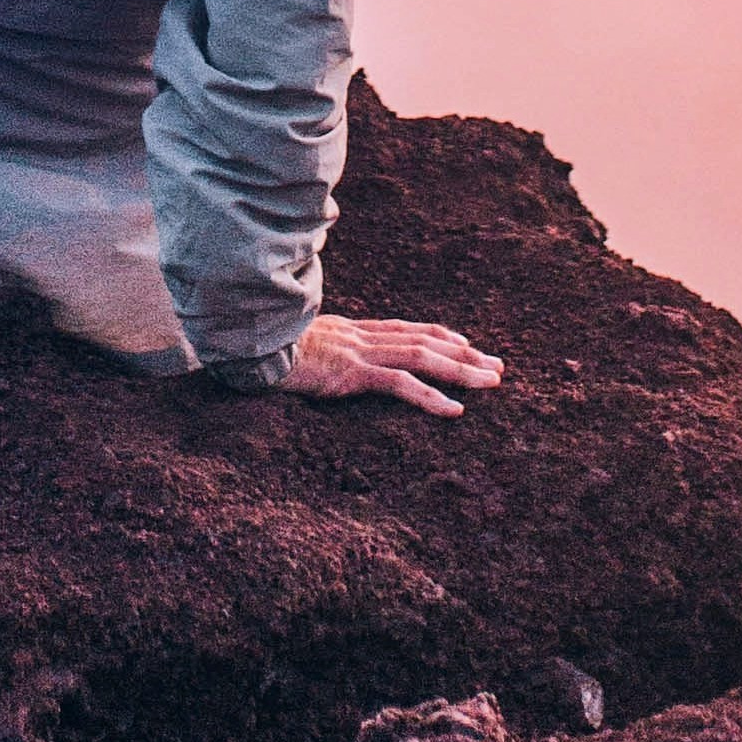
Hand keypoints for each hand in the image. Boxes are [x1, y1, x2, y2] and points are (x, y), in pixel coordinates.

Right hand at [276, 314, 505, 416]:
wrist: (242, 342)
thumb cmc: (261, 348)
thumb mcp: (297, 346)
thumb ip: (317, 349)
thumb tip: (322, 359)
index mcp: (350, 330)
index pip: (405, 329)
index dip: (439, 336)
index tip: (467, 344)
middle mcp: (360, 335)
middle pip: (424, 340)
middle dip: (465, 354)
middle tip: (499, 367)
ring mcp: (356, 351)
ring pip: (421, 357)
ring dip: (461, 370)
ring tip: (492, 383)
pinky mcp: (349, 372)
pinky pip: (398, 384)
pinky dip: (430, 397)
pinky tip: (454, 412)